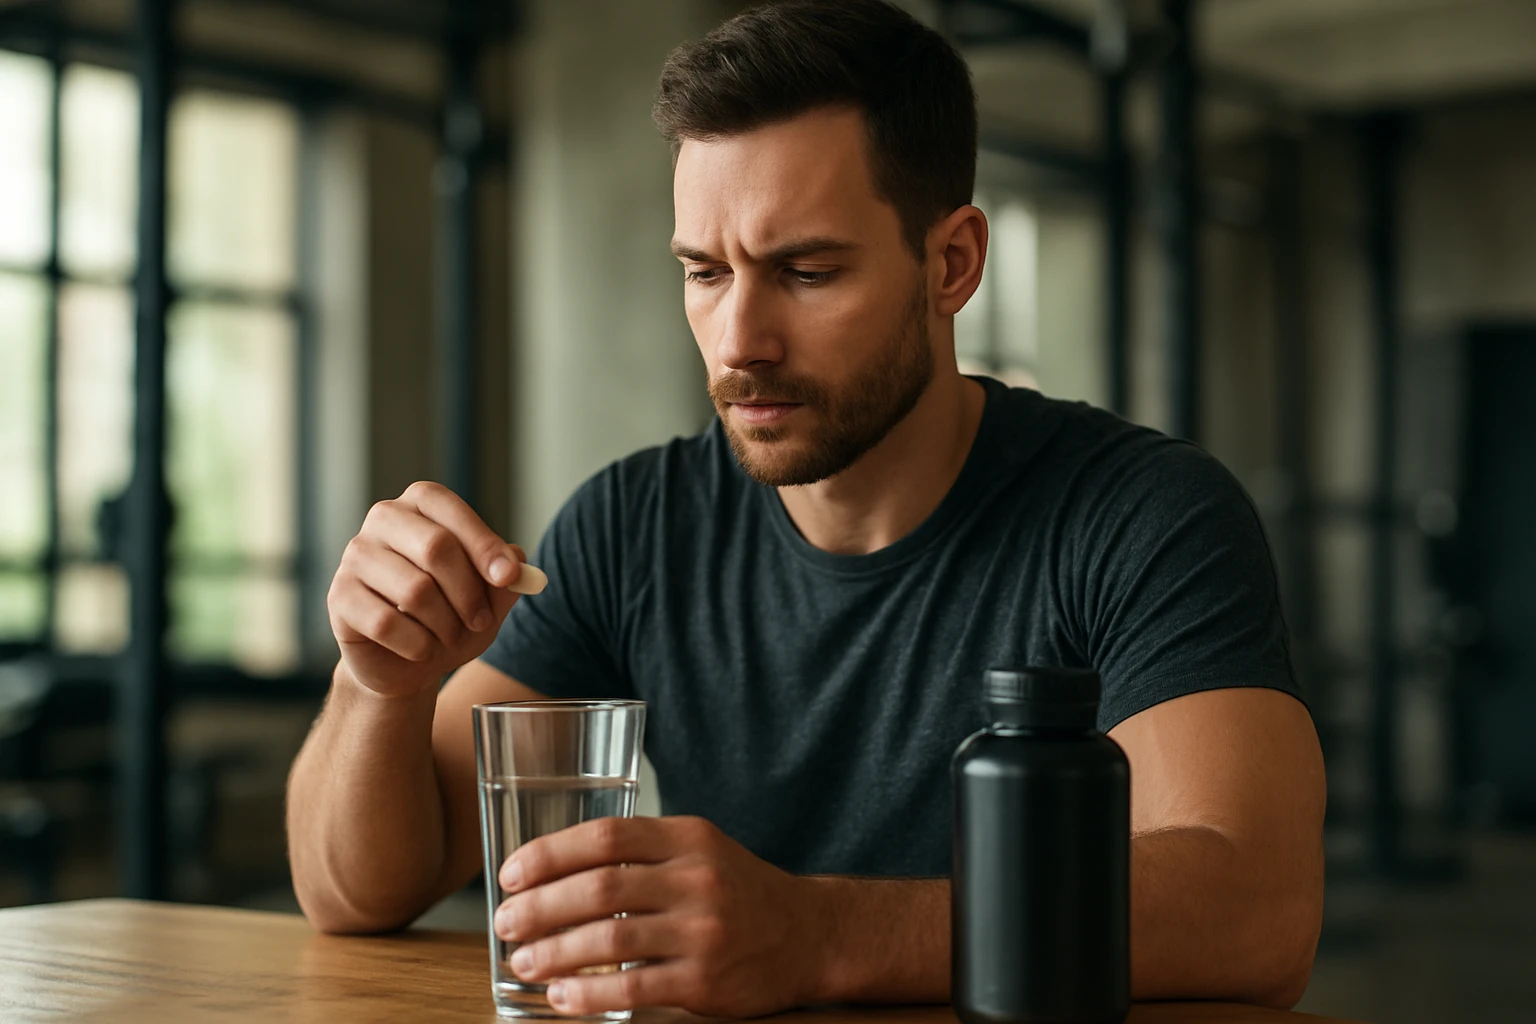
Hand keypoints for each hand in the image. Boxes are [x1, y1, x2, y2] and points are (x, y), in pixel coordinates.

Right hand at [327, 481, 527, 697]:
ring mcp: (355, 556)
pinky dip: (417, 645)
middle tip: (481, 621)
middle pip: (436, 548)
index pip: (450, 510)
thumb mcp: (489, 598)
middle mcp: (383, 519)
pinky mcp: (338, 596)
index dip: (483, 544)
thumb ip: (506, 576)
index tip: (508, 578)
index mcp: (420, 504)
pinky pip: (387, 624)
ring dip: (446, 625)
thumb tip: (516, 559)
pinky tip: (420, 649)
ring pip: (415, 591)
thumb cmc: (450, 617)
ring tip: (449, 636)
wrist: (407, 662)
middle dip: (468, 593)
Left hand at [492, 816, 826, 1016]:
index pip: (606, 837)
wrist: (809, 935)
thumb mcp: (700, 850)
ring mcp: (703, 931)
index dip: (549, 855)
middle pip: (599, 887)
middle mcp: (696, 879)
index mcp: (688, 838)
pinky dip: (589, 993)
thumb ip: (642, 852)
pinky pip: (634, 986)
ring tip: (523, 960)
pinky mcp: (705, 979)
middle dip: (540, 906)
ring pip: (610, 938)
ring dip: (554, 951)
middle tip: (505, 922)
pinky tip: (561, 996)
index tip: (510, 875)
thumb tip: (555, 870)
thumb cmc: (738, 891)